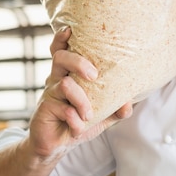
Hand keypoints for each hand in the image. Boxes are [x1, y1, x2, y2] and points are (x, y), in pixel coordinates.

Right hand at [27, 27, 132, 161]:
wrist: (56, 145)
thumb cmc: (79, 121)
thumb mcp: (103, 115)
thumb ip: (117, 109)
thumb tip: (129, 104)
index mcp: (70, 74)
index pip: (61, 50)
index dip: (61, 38)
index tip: (69, 29)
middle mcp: (58, 79)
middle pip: (61, 58)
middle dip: (78, 62)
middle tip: (94, 75)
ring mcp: (50, 94)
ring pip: (64, 84)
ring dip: (82, 101)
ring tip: (88, 115)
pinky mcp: (45, 110)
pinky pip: (63, 109)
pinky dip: (74, 120)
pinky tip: (77, 128)